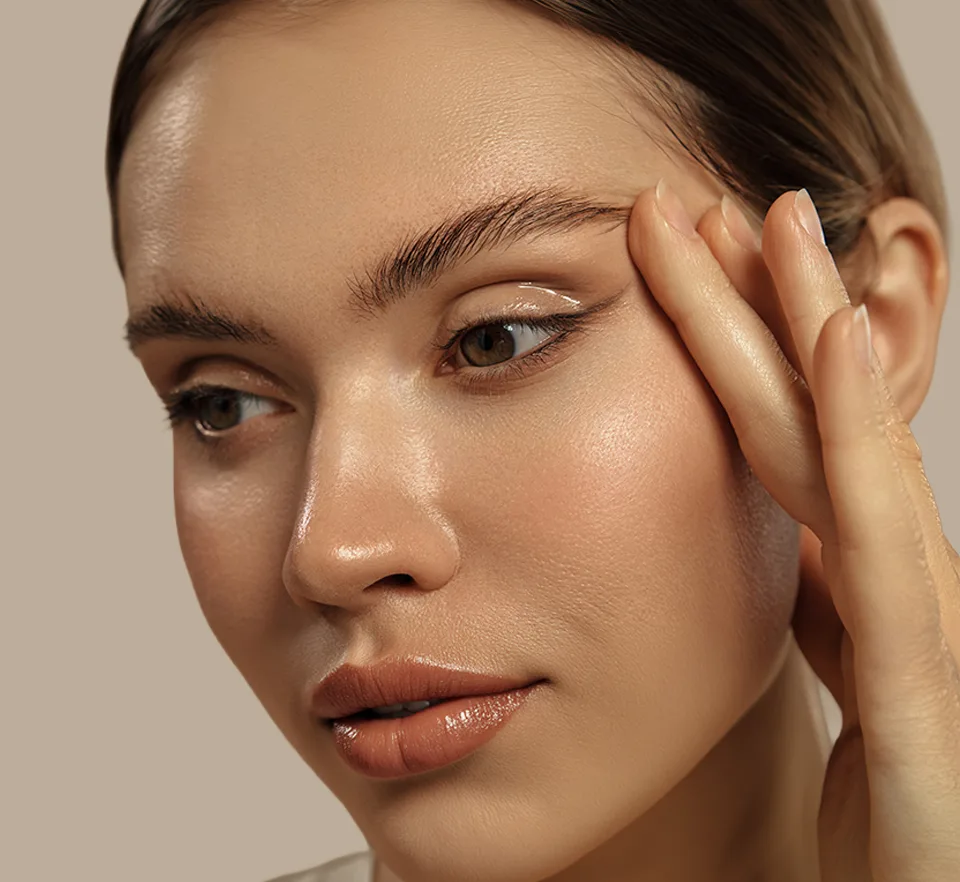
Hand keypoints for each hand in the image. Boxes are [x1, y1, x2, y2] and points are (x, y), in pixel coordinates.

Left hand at [627, 179, 959, 881]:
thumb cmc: (887, 827)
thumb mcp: (846, 693)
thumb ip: (827, 607)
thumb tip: (797, 534)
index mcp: (862, 590)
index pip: (788, 446)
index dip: (747, 352)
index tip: (694, 264)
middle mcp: (906, 589)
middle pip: (815, 424)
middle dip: (773, 308)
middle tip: (719, 201)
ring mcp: (932, 634)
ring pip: (854, 456)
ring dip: (818, 332)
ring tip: (782, 224)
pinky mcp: (932, 699)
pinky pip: (886, 553)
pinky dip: (861, 441)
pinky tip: (833, 348)